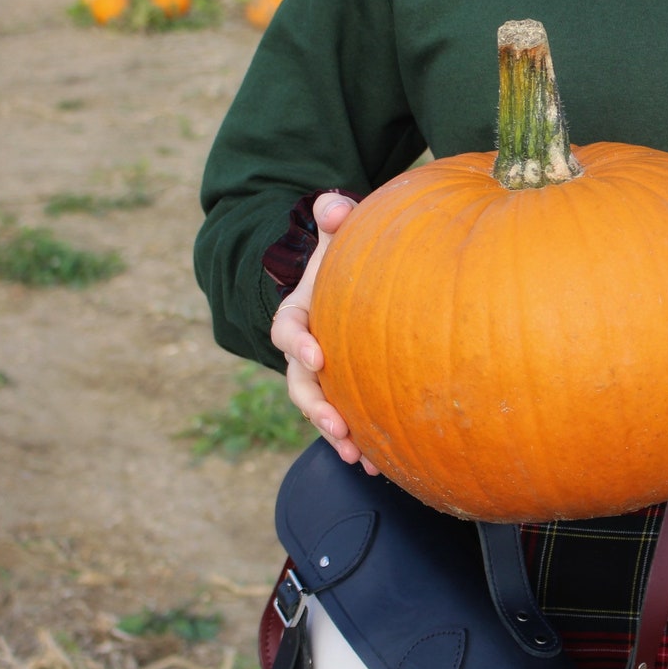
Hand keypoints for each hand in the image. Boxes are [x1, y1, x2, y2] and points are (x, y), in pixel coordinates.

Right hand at [271, 192, 377, 474]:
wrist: (356, 277)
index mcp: (299, 312)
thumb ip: (336, 216)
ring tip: (355, 454)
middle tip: (334, 423)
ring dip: (334, 432)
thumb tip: (334, 204)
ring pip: (320, 407)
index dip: (298, 343)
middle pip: (299, 382)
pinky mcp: (345, 388)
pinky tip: (379, 464)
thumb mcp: (339, 232)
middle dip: (314, 405)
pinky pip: (348, 418)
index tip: (317, 355)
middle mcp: (305, 348)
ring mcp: (322, 373)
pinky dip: (360, 440)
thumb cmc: (346, 254)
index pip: (288, 329)